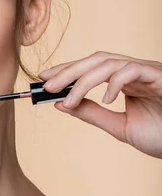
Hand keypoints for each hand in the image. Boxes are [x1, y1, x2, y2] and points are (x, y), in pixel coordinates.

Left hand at [39, 51, 161, 158]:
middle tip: (47, 86)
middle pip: (96, 60)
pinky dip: (115, 82)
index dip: (67, 70)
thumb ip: (92, 114)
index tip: (44, 79)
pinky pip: (132, 70)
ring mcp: (147, 71)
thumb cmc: (161, 135)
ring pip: (109, 63)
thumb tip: (61, 104)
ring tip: (68, 99)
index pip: (91, 67)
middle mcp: (135, 71)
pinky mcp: (159, 76)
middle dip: (69, 71)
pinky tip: (106, 99)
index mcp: (125, 81)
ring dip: (84, 80)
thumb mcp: (119, 127)